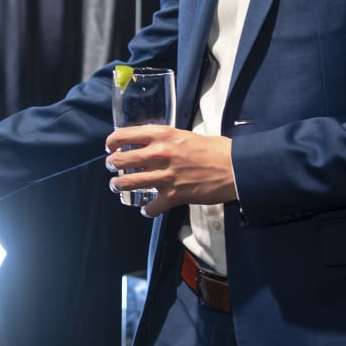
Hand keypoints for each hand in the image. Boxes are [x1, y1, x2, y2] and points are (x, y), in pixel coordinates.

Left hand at [103, 126, 236, 217]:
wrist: (234, 168)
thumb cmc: (214, 149)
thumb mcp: (184, 135)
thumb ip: (165, 140)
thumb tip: (150, 144)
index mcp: (162, 135)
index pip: (124, 135)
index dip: (112, 142)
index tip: (110, 146)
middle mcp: (159, 154)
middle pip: (119, 161)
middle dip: (112, 165)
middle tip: (112, 167)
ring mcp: (165, 176)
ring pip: (127, 183)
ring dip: (119, 186)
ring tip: (118, 186)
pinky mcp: (173, 196)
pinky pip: (150, 207)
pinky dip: (147, 210)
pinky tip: (147, 208)